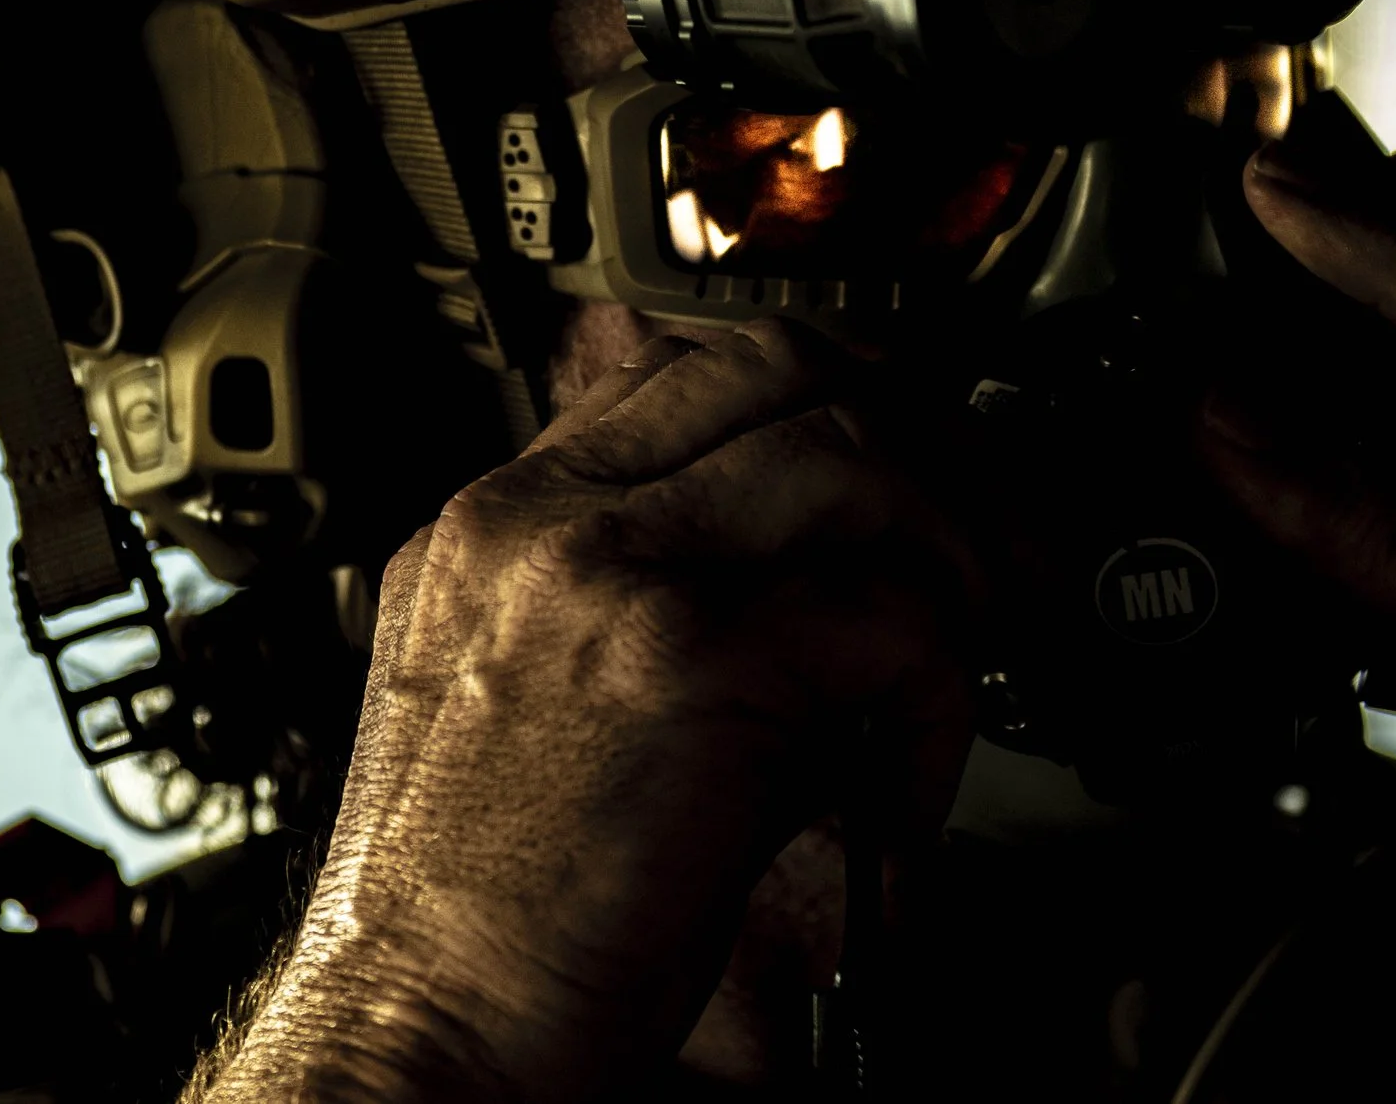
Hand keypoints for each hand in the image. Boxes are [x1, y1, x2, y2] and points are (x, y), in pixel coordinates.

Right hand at [194, 320, 975, 1103]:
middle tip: (974, 529)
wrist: (420, 1029)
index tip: (896, 452)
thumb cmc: (472, 910)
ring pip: (853, 462)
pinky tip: (904, 786)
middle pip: (780, 368)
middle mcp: (545, 520)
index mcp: (495, 523)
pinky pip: (893, 619)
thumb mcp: (512, 698)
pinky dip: (939, 704)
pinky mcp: (690, 660)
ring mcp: (612, 572)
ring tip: (964, 648)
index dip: (821, 391)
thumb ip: (624, 603)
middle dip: (910, 435)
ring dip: (948, 553)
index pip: (683, 366)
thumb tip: (797, 579)